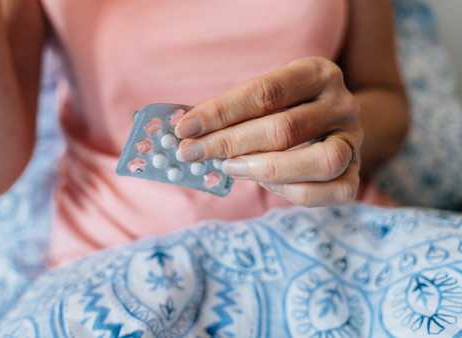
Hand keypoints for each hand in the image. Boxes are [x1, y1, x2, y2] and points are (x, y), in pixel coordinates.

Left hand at [175, 57, 362, 206]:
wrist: (333, 125)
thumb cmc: (285, 109)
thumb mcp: (264, 98)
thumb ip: (232, 112)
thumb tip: (187, 131)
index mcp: (317, 73)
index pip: (264, 92)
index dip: (221, 112)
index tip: (185, 128)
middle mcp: (341, 103)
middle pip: (284, 128)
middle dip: (229, 143)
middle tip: (192, 153)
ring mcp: (353, 140)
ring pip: (317, 161)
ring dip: (264, 169)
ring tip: (229, 168)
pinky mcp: (355, 173)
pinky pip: (325, 191)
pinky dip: (288, 191)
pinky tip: (262, 183)